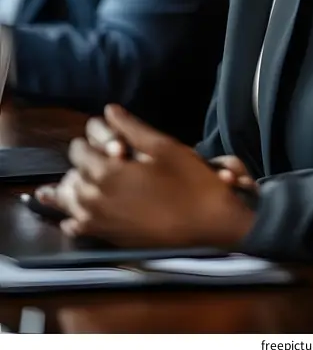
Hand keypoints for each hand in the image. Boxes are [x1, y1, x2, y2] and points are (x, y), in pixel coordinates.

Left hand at [35, 104, 256, 248]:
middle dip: (86, 162)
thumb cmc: (189, 183)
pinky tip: (88, 210)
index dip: (93, 140)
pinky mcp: (107, 238)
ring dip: (77, 187)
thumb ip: (131, 127)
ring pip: (69, 201)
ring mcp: (99, 223)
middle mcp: (94, 200)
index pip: (78, 149)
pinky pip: (77, 226)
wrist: (207, 226)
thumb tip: (108, 110)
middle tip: (109, 157)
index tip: (113, 141)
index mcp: (106, 173)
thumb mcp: (163, 146)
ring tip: (95, 180)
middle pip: (72, 174)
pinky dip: (77, 215)